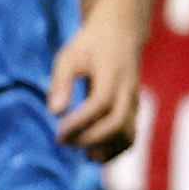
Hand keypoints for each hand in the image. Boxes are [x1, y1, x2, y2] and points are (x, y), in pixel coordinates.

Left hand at [48, 17, 142, 160]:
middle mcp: (128, 91)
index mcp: (112, 75)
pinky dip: (116, 150)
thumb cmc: (90, 45)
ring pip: (129, 134)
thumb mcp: (69, 57)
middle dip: (90, 138)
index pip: (100, 104)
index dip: (80, 122)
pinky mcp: (134, 110)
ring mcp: (134, 102)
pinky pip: (131, 135)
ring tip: (83, 155)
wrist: (122, 34)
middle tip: (64, 142)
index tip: (59, 131)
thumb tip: (54, 113)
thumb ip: (60, 83)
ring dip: (107, 149)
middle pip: (117, 123)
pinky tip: (94, 154)